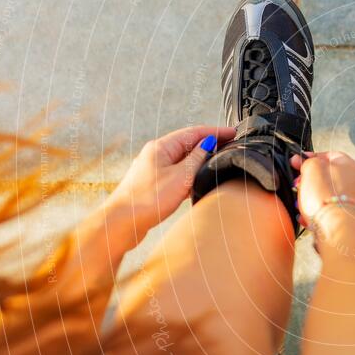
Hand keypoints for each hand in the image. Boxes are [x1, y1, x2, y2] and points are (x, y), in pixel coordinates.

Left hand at [107, 126, 235, 237]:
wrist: (122, 222)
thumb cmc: (148, 199)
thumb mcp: (181, 176)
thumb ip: (197, 158)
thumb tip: (208, 144)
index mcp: (161, 147)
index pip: (194, 132)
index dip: (215, 131)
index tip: (232, 132)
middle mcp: (156, 155)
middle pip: (188, 143)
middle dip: (209, 143)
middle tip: (230, 145)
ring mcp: (154, 169)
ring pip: (182, 159)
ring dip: (200, 158)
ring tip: (218, 161)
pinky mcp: (154, 184)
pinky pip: (177, 172)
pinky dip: (191, 172)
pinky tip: (199, 180)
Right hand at [290, 151, 354, 232]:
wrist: (338, 229)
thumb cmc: (327, 198)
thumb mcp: (312, 168)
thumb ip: (308, 161)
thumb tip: (306, 162)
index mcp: (351, 166)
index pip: (328, 155)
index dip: (310, 158)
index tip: (296, 163)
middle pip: (328, 177)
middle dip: (310, 182)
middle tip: (299, 186)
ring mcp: (354, 203)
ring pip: (327, 196)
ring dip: (312, 199)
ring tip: (302, 205)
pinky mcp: (349, 220)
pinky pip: (329, 213)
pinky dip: (318, 214)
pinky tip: (308, 218)